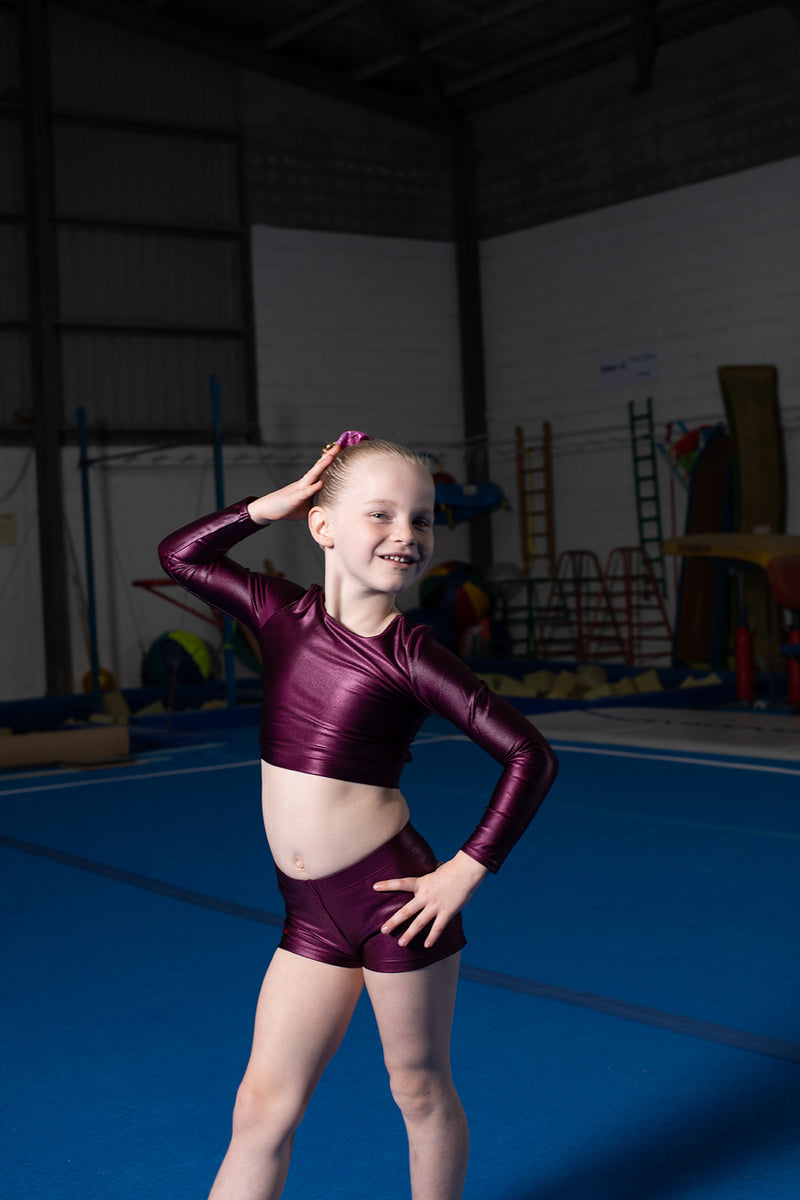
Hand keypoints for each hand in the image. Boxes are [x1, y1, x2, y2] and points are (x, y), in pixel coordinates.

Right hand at [247, 444, 338, 524]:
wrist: (268, 510)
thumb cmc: (288, 508)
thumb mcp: (308, 508)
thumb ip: (319, 507)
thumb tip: (333, 510)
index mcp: (308, 484)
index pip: (321, 470)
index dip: (330, 461)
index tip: (340, 451)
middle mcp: (304, 483)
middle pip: (318, 468)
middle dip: (328, 456)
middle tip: (337, 445)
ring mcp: (299, 489)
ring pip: (312, 475)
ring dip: (321, 466)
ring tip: (331, 457)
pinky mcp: (294, 498)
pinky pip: (305, 492)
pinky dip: (313, 488)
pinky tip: (320, 484)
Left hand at [373, 851, 487, 947]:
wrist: (466, 872)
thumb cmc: (451, 870)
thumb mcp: (435, 872)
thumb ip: (428, 879)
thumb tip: (428, 875)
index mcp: (421, 883)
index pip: (401, 883)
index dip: (388, 885)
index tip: (374, 886)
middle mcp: (425, 895)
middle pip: (406, 911)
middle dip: (394, 922)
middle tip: (383, 930)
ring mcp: (435, 905)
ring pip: (419, 923)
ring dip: (410, 934)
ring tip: (401, 943)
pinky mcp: (447, 912)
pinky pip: (438, 928)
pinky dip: (432, 937)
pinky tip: (427, 945)